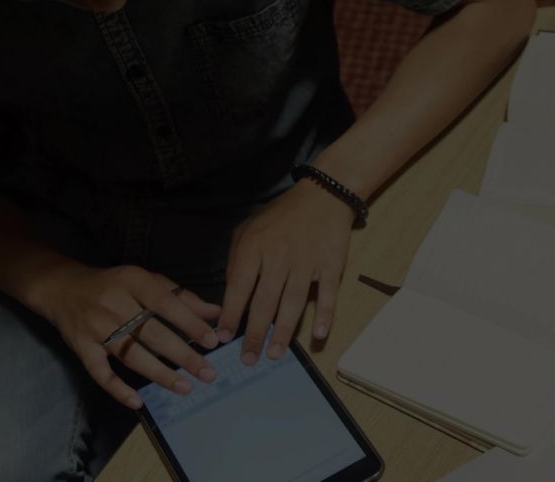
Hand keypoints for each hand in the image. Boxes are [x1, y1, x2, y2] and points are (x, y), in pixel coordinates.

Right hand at [35, 264, 221, 408]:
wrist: (63, 288)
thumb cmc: (115, 285)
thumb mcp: (147, 281)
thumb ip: (182, 297)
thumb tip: (216, 313)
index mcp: (133, 281)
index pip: (166, 303)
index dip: (189, 323)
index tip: (212, 341)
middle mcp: (113, 303)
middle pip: (151, 333)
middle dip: (182, 355)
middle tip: (207, 373)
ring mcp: (96, 327)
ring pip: (130, 354)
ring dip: (159, 374)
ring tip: (185, 387)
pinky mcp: (81, 347)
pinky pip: (99, 372)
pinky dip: (117, 389)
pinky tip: (137, 402)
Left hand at [218, 179, 354, 364]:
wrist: (322, 196)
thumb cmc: (281, 215)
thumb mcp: (248, 228)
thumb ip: (235, 258)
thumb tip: (229, 294)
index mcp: (255, 247)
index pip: (239, 288)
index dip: (231, 315)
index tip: (224, 337)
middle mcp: (279, 257)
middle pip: (264, 303)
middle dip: (254, 334)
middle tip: (247, 358)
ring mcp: (307, 262)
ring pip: (293, 303)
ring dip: (283, 332)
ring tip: (274, 354)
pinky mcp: (331, 266)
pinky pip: (327, 295)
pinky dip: (324, 316)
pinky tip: (317, 335)